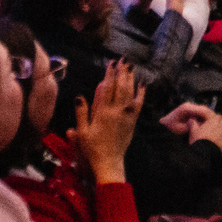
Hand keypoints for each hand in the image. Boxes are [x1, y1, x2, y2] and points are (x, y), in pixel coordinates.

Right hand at [70, 59, 141, 181]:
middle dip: (122, 72)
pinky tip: (142, 85)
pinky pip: (137, 105)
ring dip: (130, 79)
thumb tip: (79, 96)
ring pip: (129, 93)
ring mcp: (125, 116)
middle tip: (124, 60)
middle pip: (120, 88)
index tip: (111, 63)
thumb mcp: (82, 131)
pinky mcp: (132, 122)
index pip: (106, 89)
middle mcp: (115, 112)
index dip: (109, 75)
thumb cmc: (92, 148)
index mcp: (102, 113)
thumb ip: (81, 113)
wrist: (108, 162)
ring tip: (131, 67)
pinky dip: (140, 94)